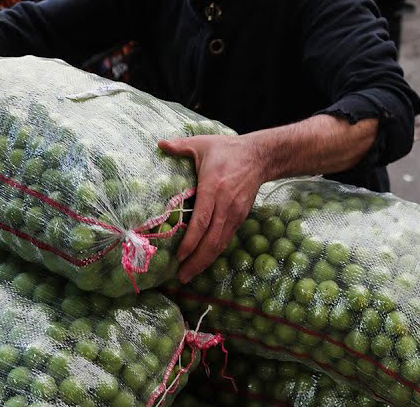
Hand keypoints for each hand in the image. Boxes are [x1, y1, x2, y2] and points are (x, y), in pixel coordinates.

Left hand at [159, 134, 267, 282]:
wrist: (260, 156)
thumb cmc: (226, 149)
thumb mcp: (202, 143)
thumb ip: (180, 145)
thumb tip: (159, 144)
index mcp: (213, 188)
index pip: (202, 221)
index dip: (191, 241)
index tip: (179, 256)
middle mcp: (226, 204)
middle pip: (212, 239)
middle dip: (196, 260)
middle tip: (181, 276)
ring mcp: (235, 213)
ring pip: (220, 243)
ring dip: (205, 261)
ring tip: (189, 274)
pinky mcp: (241, 216)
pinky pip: (226, 238)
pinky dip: (215, 252)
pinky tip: (203, 261)